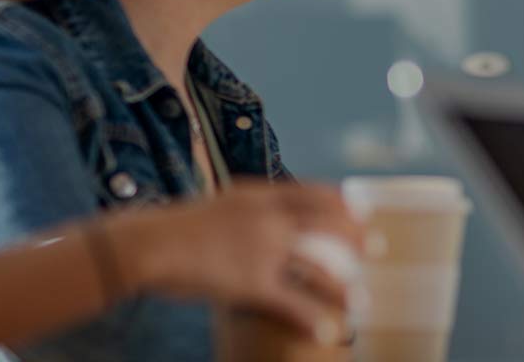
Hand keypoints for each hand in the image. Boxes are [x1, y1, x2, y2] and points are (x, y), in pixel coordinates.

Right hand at [103, 181, 364, 339]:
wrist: (146, 243)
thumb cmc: (175, 227)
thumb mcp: (217, 204)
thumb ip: (246, 209)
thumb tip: (264, 212)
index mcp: (260, 195)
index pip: (313, 193)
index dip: (342, 202)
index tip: (362, 208)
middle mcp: (269, 218)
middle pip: (327, 225)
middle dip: (356, 236)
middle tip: (377, 247)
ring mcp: (263, 250)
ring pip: (318, 266)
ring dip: (343, 285)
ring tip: (360, 300)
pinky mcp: (252, 282)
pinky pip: (292, 302)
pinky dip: (313, 318)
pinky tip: (329, 331)